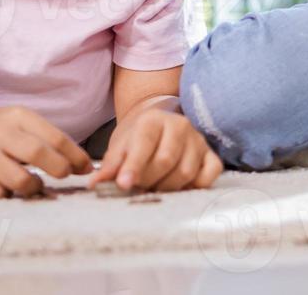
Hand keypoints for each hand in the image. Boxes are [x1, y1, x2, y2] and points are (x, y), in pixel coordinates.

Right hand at [0, 106, 92, 198]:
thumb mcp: (22, 125)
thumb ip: (50, 141)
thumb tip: (86, 167)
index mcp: (18, 117)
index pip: (54, 137)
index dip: (75, 156)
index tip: (86, 168)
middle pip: (37, 154)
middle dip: (58, 168)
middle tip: (63, 175)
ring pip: (18, 179)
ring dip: (33, 187)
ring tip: (33, 184)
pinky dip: (7, 196)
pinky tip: (8, 189)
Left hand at [88, 109, 222, 192]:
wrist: (160, 120)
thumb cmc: (137, 137)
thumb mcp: (119, 145)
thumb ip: (111, 165)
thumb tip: (96, 183)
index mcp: (153, 120)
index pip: (145, 145)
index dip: (134, 167)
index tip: (123, 184)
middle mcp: (180, 125)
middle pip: (166, 161)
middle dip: (147, 180)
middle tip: (137, 187)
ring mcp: (198, 140)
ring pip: (186, 171)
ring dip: (167, 187)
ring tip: (154, 187)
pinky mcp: (211, 153)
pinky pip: (211, 173)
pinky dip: (196, 185)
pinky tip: (180, 186)